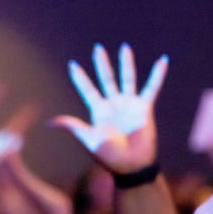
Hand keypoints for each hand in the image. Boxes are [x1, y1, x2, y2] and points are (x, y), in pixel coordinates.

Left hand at [52, 43, 167, 172]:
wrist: (130, 165)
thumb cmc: (108, 155)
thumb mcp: (88, 139)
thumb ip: (73, 126)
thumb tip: (49, 122)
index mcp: (98, 111)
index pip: (87, 90)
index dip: (80, 78)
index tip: (72, 64)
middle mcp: (113, 105)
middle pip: (106, 79)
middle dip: (101, 64)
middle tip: (97, 48)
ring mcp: (129, 105)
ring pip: (127, 79)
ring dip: (126, 64)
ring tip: (124, 48)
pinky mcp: (144, 108)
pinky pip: (152, 88)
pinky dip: (157, 75)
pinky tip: (163, 61)